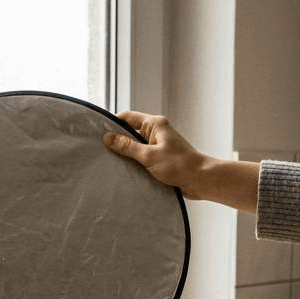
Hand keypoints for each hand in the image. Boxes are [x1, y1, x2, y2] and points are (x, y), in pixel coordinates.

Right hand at [103, 111, 259, 212]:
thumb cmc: (179, 166)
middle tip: (102, 151)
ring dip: (126, 154)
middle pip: (130, 132)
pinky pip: (142, 157)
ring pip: (135, 146)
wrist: (200, 181)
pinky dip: (134, 163)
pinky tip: (125, 171)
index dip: (113, 123)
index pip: (128, 117)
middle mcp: (156, 132)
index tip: (100, 134)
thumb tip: (108, 137)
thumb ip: (127, 147)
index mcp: (155, 124)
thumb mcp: (148, 156)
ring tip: (112, 163)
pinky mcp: (160, 159)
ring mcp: (158, 146)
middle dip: (117, 141)